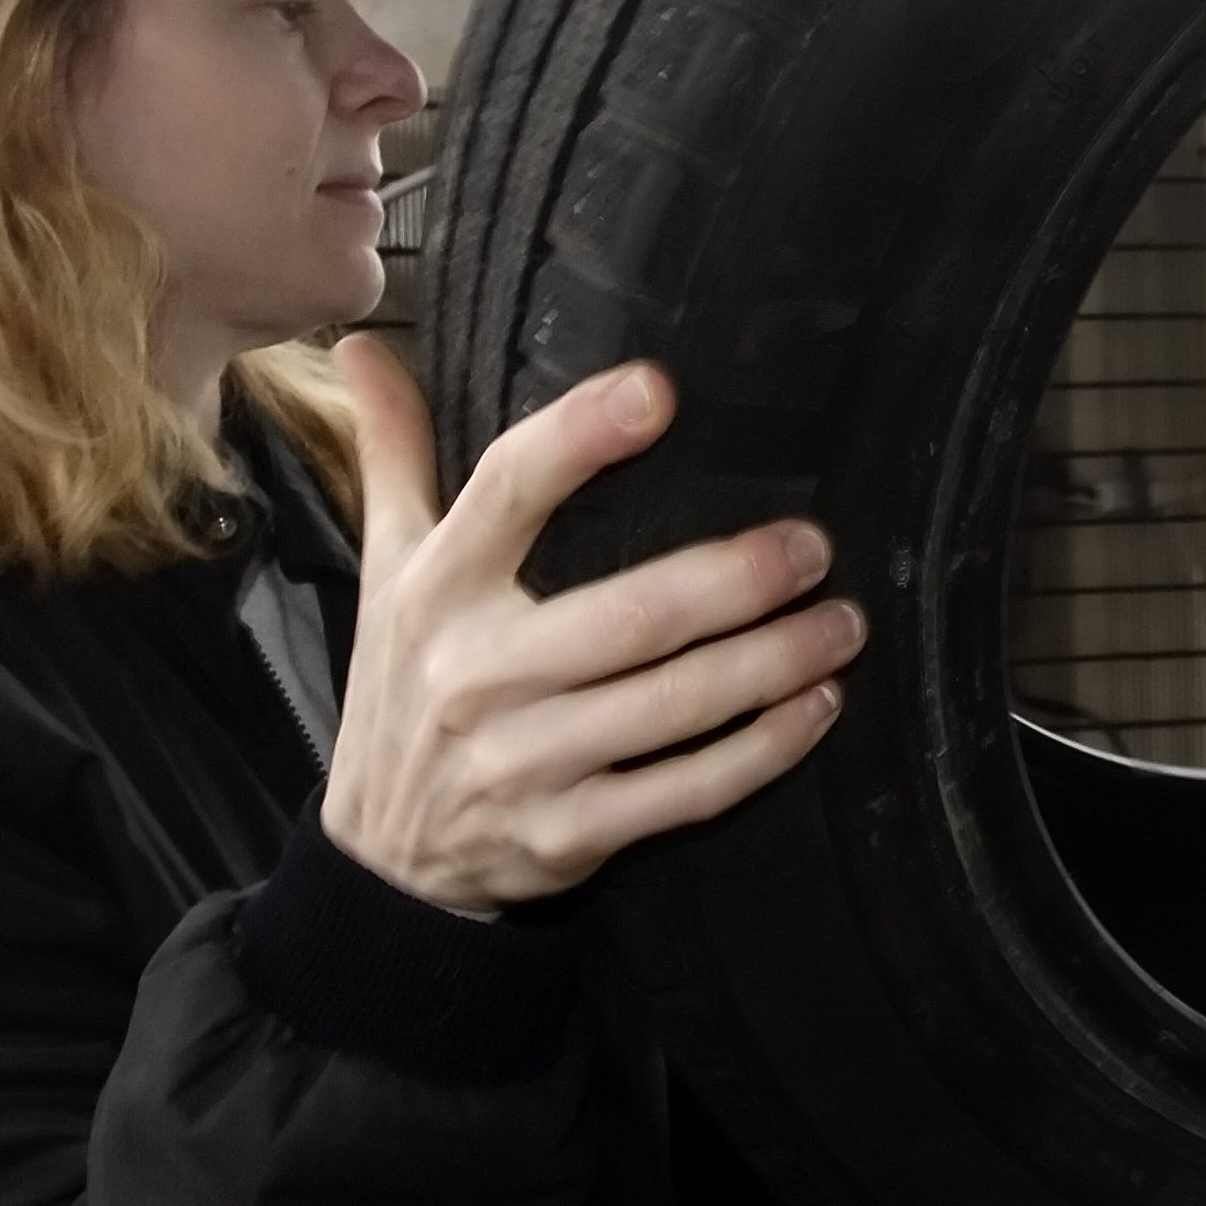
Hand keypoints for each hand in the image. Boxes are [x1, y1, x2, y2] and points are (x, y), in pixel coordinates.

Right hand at [318, 335, 861, 909]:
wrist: (381, 864)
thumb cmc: (402, 689)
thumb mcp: (386, 570)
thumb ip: (391, 454)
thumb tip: (362, 342)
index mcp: (436, 588)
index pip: (506, 492)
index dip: (580, 438)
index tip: (658, 389)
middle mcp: (476, 673)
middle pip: (630, 613)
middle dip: (735, 579)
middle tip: (813, 545)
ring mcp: (523, 762)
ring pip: (673, 704)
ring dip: (773, 661)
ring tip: (843, 623)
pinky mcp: (566, 835)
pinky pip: (685, 791)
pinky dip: (763, 750)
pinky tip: (817, 706)